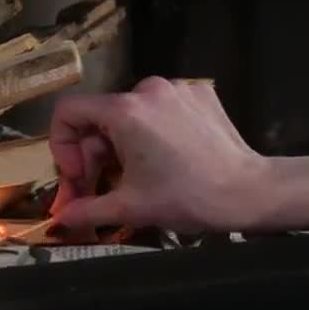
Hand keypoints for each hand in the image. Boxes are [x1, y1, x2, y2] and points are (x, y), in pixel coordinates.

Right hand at [47, 77, 268, 234]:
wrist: (249, 192)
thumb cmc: (187, 198)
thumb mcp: (130, 207)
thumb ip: (87, 210)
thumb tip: (59, 221)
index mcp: (124, 111)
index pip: (68, 111)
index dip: (63, 145)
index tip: (81, 175)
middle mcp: (146, 89)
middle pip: (100, 116)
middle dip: (95, 153)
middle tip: (105, 185)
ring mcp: (176, 88)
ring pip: (130, 113)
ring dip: (124, 143)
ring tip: (141, 173)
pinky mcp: (199, 93)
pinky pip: (161, 108)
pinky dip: (155, 130)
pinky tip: (170, 156)